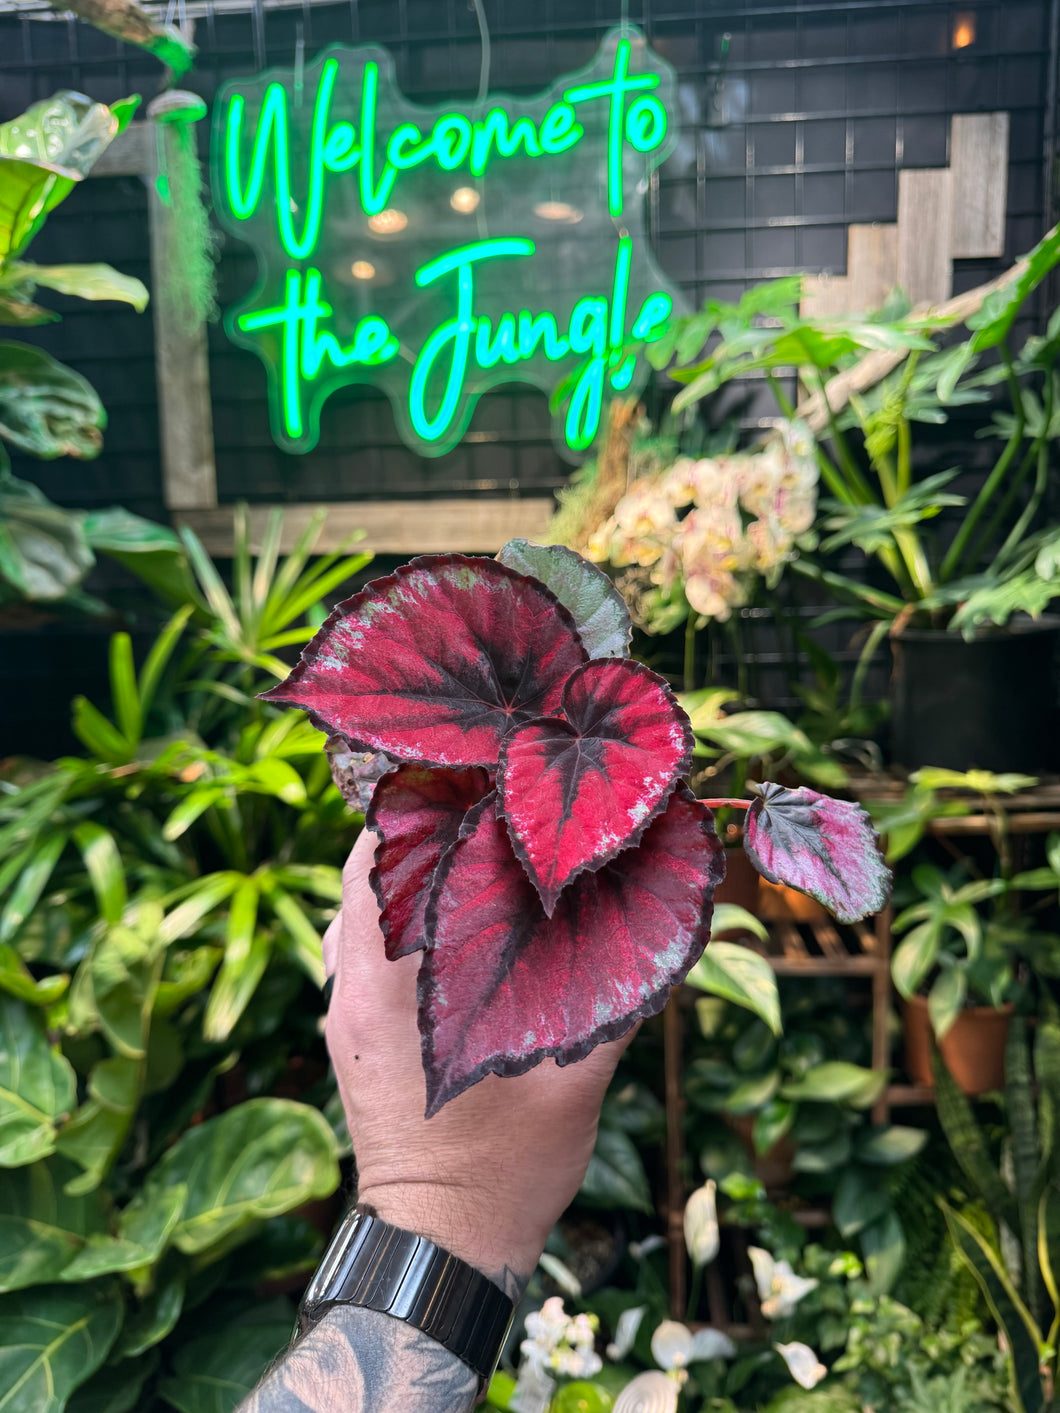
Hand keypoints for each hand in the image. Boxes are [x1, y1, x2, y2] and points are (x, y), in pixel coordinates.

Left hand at [322, 829, 635, 1288]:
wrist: (442, 1246)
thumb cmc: (504, 1168)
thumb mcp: (574, 1080)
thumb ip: (615, 995)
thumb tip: (667, 923)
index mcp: (386, 987)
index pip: (375, 857)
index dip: (418, 801)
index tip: (474, 773)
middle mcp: (349, 989)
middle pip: (367, 872)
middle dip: (423, 826)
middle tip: (490, 800)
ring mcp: (343, 1011)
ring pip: (365, 908)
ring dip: (412, 871)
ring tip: (479, 846)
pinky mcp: (351, 1033)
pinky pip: (366, 947)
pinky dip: (405, 915)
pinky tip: (463, 916)